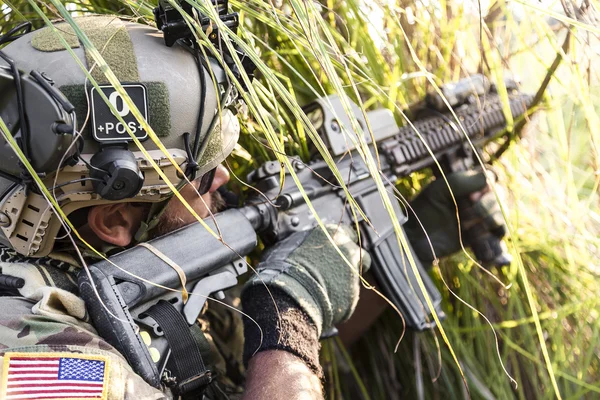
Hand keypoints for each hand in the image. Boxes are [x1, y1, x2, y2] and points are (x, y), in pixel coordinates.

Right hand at [244, 224, 370, 335]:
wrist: (288, 295)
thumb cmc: (284, 267)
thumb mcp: (288, 245)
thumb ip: (303, 243)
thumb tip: (297, 245)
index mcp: (332, 233)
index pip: (347, 233)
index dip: (342, 243)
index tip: (336, 249)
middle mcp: (347, 249)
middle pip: (359, 254)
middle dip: (350, 262)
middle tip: (336, 270)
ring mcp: (352, 272)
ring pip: (354, 277)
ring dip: (344, 281)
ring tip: (325, 289)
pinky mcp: (353, 295)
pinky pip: (348, 297)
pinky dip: (338, 299)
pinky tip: (323, 301)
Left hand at [403, 170, 506, 263]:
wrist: (416, 239)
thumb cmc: (423, 211)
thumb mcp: (438, 190)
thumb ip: (462, 181)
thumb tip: (490, 179)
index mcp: (467, 183)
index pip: (491, 175)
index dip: (489, 183)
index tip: (472, 195)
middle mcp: (477, 199)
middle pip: (499, 195)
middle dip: (486, 204)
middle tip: (466, 211)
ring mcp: (480, 218)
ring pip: (501, 214)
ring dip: (487, 219)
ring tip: (465, 225)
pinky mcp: (481, 235)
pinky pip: (499, 233)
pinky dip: (492, 233)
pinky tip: (475, 234)